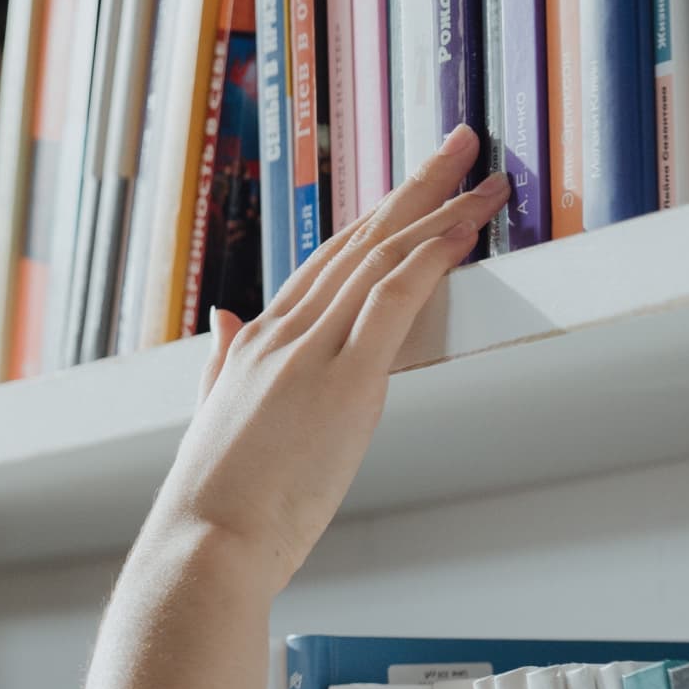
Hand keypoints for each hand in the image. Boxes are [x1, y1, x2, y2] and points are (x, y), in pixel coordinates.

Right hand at [149, 125, 509, 595]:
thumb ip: (221, 363)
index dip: (372, 219)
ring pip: (382, 258)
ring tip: (482, 175)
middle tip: (458, 145)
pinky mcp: (343, 381)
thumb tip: (222, 320)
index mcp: (252, 345)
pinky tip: (463, 229)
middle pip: (359, 243)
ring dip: (439, 209)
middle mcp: (280, 335)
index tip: (408, 187)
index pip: (324, 263)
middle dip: (414, 188)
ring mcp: (311, 353)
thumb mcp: (212, 417)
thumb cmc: (213, 502)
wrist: (205, 543)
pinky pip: (394, 300)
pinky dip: (431, 257)